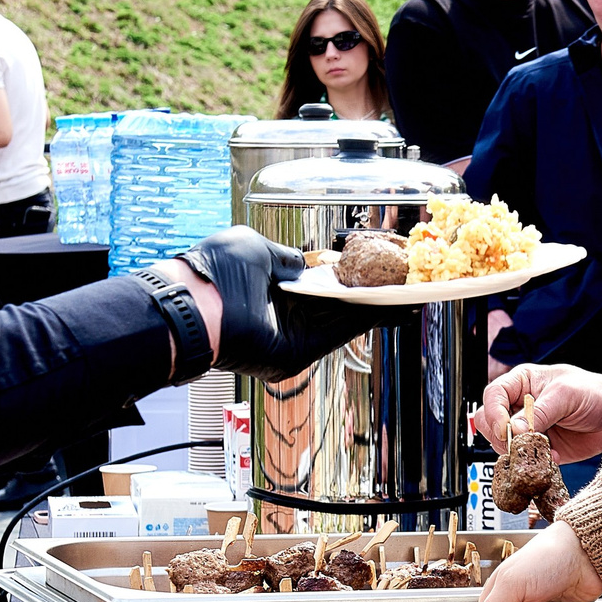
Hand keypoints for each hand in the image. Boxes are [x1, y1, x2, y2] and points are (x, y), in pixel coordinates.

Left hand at [175, 228, 382, 379]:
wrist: (195, 308)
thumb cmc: (214, 274)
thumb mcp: (253, 248)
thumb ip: (285, 258)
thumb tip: (305, 265)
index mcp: (268, 288)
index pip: (314, 284)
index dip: (342, 278)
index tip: (369, 269)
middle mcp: (281, 315)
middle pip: (333, 305)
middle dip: (367, 295)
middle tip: (400, 286)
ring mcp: (289, 336)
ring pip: (340, 320)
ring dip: (374, 309)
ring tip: (406, 297)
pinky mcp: (295, 354)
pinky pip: (335, 335)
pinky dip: (364, 322)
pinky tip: (390, 309)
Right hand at [476, 363, 601, 462]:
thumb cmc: (592, 393)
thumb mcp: (565, 395)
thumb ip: (539, 412)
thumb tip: (516, 430)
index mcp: (522, 383)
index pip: (493, 395)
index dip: (495, 413)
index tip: (506, 429)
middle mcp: (519, 405)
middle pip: (489, 421)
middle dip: (501, 435)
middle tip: (520, 443)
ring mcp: (527, 428)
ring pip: (502, 443)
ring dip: (519, 451)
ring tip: (543, 449)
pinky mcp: (537, 448)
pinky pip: (523, 459)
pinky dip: (534, 463)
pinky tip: (553, 457)